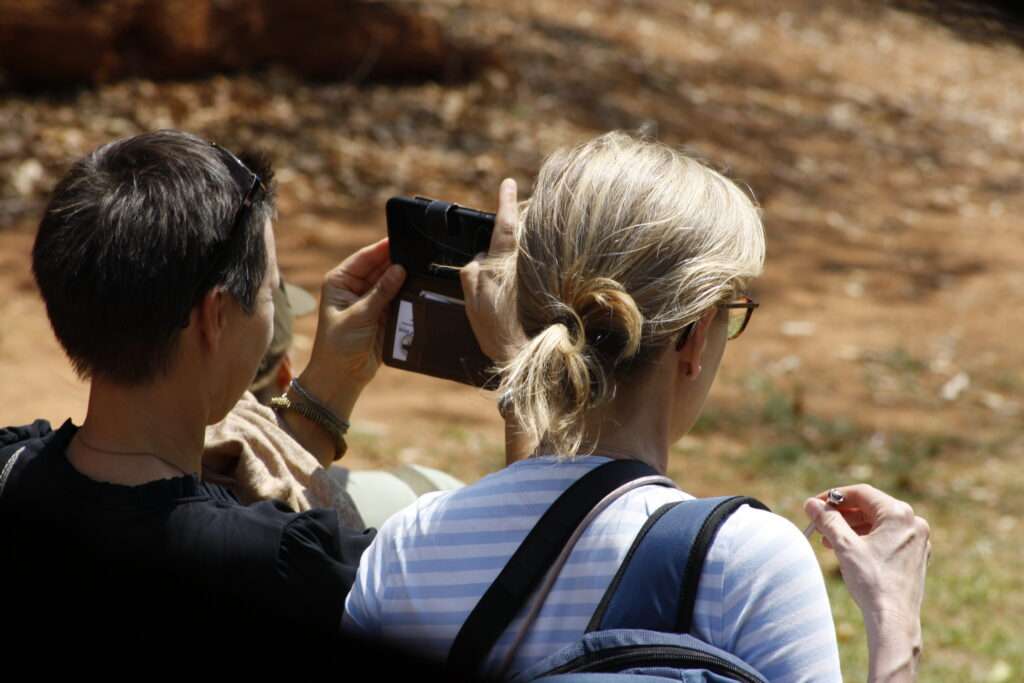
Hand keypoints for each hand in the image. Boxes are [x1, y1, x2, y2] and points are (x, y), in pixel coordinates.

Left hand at [299, 238, 405, 417]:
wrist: (343, 376)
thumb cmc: (338, 345)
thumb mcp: (359, 315)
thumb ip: (381, 292)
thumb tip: (400, 269)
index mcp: (341, 280)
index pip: (365, 257)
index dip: (383, 248)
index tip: (403, 240)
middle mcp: (356, 287)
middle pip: (381, 268)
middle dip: (398, 263)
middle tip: (420, 256)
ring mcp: (371, 300)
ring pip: (393, 282)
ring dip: (405, 279)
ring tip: (423, 271)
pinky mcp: (384, 314)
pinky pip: (399, 299)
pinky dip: (408, 295)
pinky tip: (421, 288)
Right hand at [461, 178, 526, 362]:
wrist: (519, 352)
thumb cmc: (493, 330)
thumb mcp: (471, 301)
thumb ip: (471, 274)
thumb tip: (479, 257)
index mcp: (500, 266)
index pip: (505, 226)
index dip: (506, 203)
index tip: (508, 183)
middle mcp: (518, 266)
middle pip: (520, 231)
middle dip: (518, 215)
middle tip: (515, 202)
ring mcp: (529, 274)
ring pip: (525, 245)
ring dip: (522, 236)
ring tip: (517, 232)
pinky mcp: (536, 284)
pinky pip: (528, 261)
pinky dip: (525, 255)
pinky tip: (519, 266)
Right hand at [804, 485, 929, 681]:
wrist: (893, 619)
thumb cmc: (872, 581)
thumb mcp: (845, 545)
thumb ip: (828, 520)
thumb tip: (812, 504)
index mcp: (899, 514)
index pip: (861, 493)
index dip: (833, 496)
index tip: (815, 505)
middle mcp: (913, 523)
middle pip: (870, 508)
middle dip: (841, 515)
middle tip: (819, 522)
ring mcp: (916, 541)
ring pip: (877, 524)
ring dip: (851, 528)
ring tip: (828, 539)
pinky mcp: (914, 556)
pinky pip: (886, 538)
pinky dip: (865, 539)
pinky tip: (846, 549)